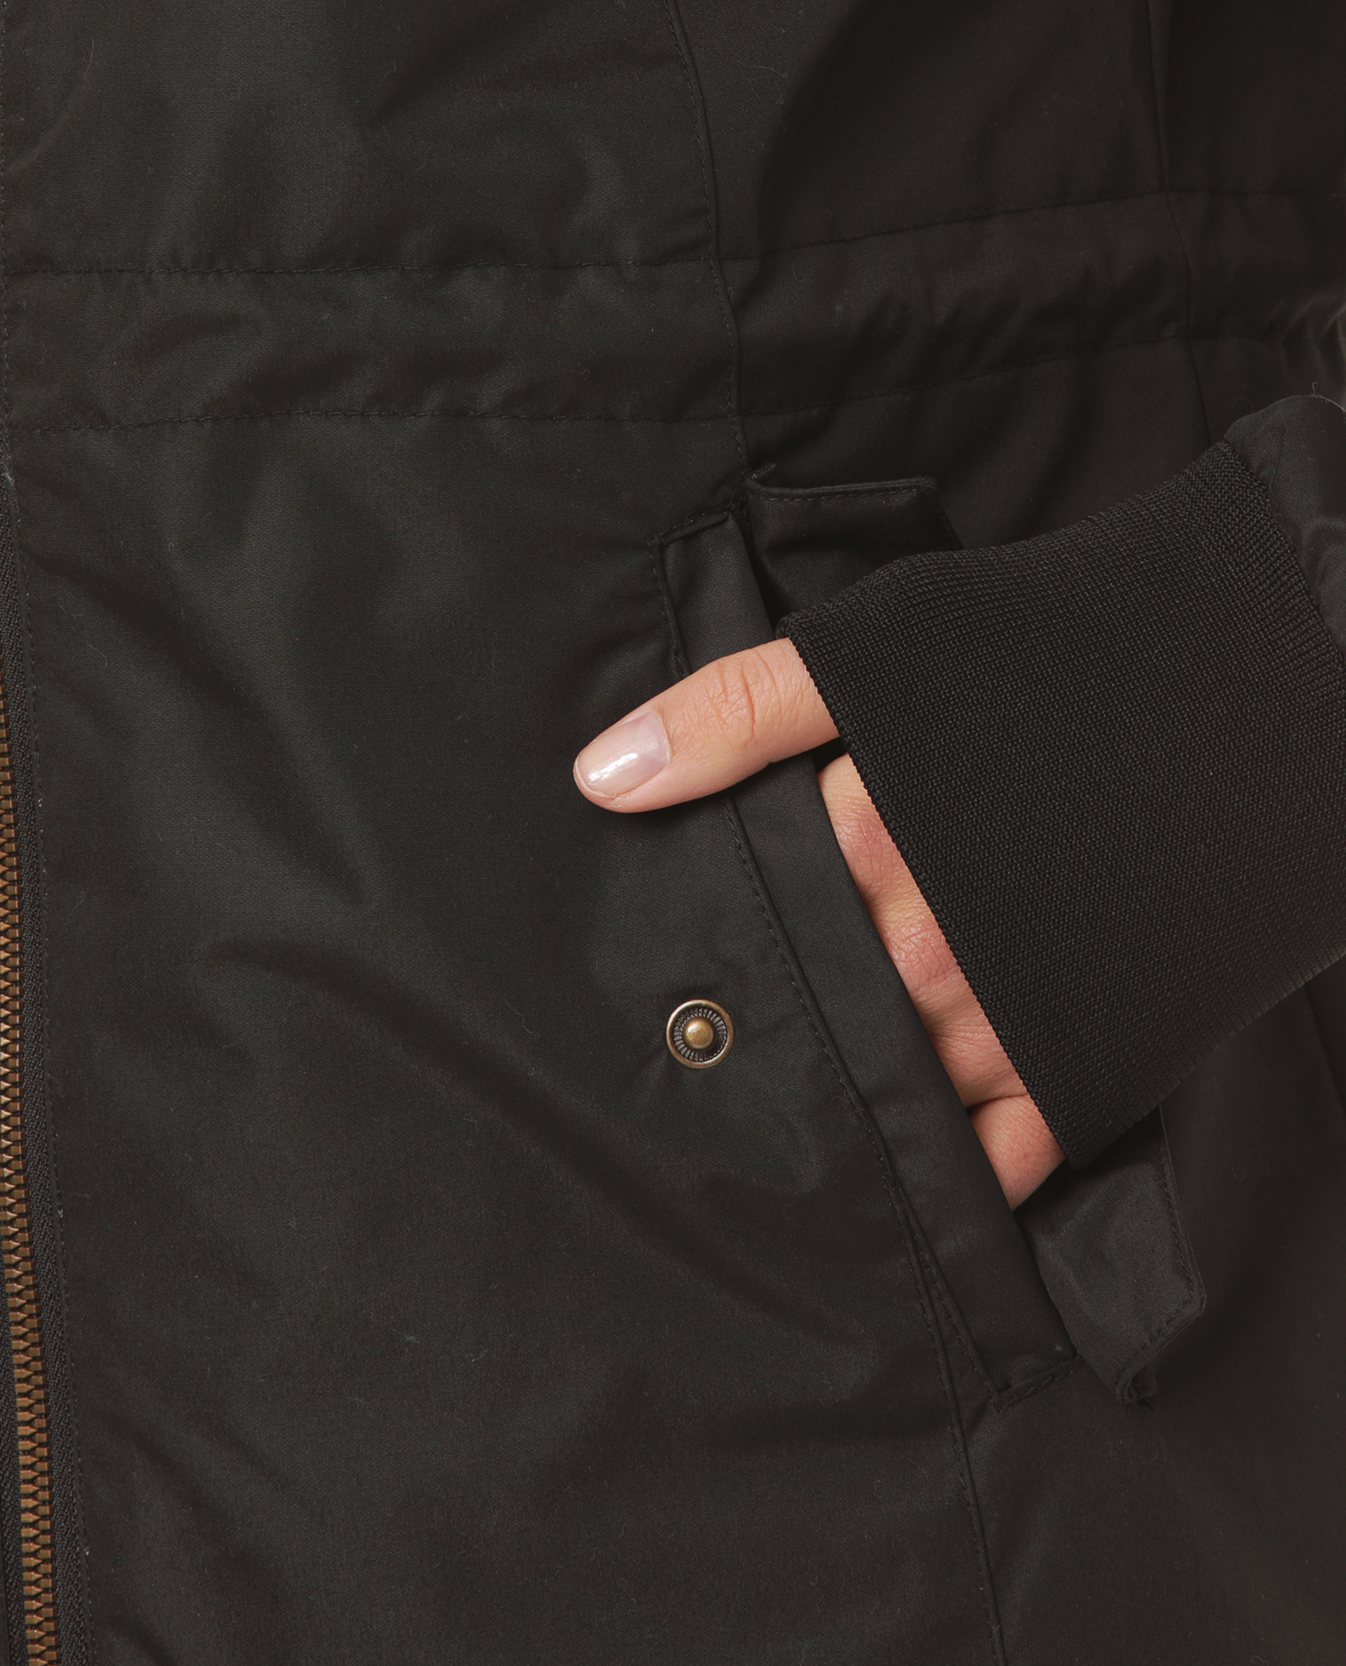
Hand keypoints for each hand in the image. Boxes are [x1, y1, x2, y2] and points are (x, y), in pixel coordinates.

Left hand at [574, 637, 1062, 1207]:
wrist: (1230, 686)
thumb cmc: (1044, 656)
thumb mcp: (870, 654)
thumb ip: (733, 714)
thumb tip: (598, 782)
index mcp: (861, 846)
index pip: (741, 932)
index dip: (699, 953)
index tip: (653, 981)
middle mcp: (925, 948)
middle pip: (804, 1023)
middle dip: (758, 1035)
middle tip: (704, 1062)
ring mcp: (1005, 1019)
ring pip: (883, 1094)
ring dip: (834, 1105)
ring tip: (778, 1119)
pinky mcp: (1080, 1062)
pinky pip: (994, 1160)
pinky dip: (944, 1174)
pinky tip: (896, 1173)